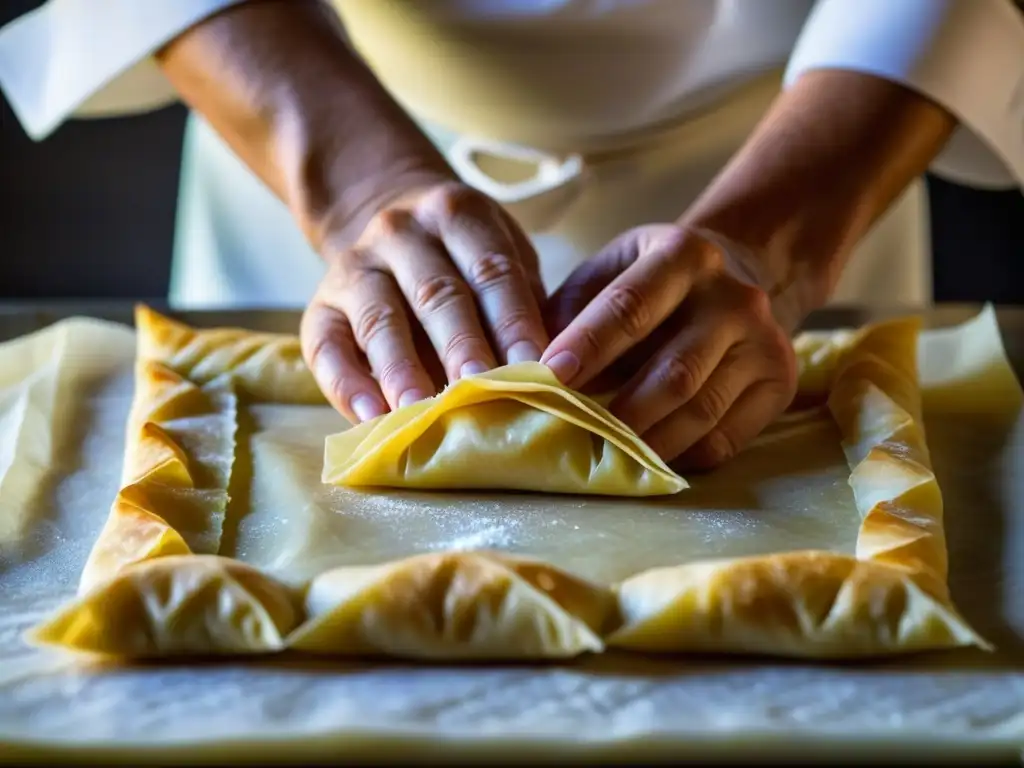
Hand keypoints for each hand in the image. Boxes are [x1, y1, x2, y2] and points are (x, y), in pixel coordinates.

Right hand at [301, 181, 549, 422]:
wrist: (391, 232)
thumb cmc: (464, 262)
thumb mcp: (502, 258)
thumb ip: (522, 304)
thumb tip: (550, 370)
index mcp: (456, 214)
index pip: (491, 269)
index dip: (514, 321)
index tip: (535, 369)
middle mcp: (400, 232)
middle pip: (436, 294)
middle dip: (462, 347)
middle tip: (483, 393)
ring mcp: (354, 267)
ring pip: (379, 320)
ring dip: (401, 371)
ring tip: (420, 413)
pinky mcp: (319, 306)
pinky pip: (326, 347)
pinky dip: (346, 385)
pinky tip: (370, 418)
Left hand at [541, 224, 798, 469]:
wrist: (741, 275)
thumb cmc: (649, 284)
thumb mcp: (607, 273)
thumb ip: (567, 312)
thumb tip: (524, 369)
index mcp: (683, 254)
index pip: (630, 307)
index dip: (588, 346)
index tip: (548, 378)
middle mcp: (733, 296)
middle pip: (672, 373)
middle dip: (618, 415)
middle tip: (573, 439)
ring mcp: (765, 342)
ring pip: (699, 411)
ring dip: (646, 445)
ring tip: (604, 460)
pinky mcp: (779, 383)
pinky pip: (725, 439)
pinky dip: (680, 457)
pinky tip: (647, 460)